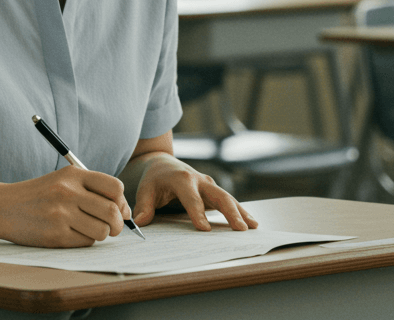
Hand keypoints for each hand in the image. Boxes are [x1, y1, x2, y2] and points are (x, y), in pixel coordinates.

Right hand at [0, 166, 130, 247]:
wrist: (3, 207)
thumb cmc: (39, 195)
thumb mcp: (63, 180)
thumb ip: (92, 190)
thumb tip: (125, 211)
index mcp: (73, 174)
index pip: (115, 187)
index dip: (122, 201)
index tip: (119, 210)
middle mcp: (68, 192)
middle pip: (112, 211)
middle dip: (118, 223)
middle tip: (112, 227)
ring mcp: (61, 214)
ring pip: (102, 230)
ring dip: (101, 234)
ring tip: (89, 230)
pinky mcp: (55, 234)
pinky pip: (86, 242)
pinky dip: (85, 241)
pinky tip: (72, 234)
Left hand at [132, 154, 257, 231]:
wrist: (163, 164)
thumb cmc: (154, 179)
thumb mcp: (145, 189)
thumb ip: (144, 205)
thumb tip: (140, 222)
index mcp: (182, 179)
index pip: (191, 198)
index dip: (198, 213)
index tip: (205, 230)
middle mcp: (200, 180)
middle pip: (219, 196)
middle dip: (231, 212)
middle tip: (241, 229)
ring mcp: (209, 185)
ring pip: (228, 198)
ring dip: (242, 212)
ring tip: (253, 227)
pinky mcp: (214, 192)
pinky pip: (229, 202)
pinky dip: (241, 212)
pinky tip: (252, 224)